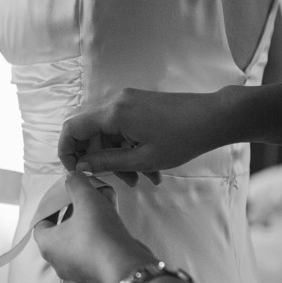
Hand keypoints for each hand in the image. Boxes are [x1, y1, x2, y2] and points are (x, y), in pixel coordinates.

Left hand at [34, 172, 154, 282]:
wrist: (126, 266)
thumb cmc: (99, 234)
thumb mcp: (86, 198)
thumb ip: (76, 183)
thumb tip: (72, 177)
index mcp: (48, 245)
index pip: (41, 224)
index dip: (52, 207)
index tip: (63, 197)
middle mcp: (59, 261)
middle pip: (62, 229)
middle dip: (75, 209)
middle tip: (85, 197)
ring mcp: (78, 269)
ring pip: (80, 238)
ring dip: (90, 219)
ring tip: (104, 201)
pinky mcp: (96, 273)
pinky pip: (94, 248)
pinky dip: (100, 232)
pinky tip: (113, 217)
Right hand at [58, 88, 224, 185]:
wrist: (214, 118)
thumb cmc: (182, 139)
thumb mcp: (142, 159)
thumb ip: (107, 162)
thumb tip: (81, 167)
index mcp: (113, 113)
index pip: (72, 128)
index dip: (67, 151)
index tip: (76, 171)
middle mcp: (116, 102)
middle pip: (91, 133)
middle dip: (101, 160)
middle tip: (118, 181)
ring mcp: (128, 101)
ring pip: (110, 134)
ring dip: (120, 158)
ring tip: (142, 179)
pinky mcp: (139, 104)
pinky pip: (123, 128)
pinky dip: (130, 148)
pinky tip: (151, 168)